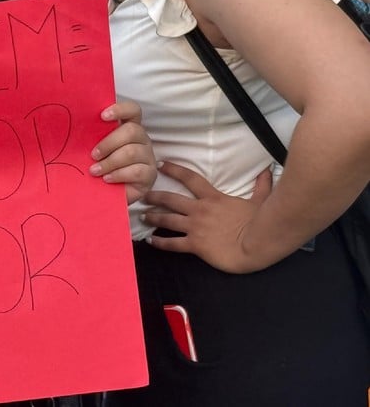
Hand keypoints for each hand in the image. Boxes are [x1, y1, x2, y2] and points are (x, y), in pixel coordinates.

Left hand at [90, 101, 156, 204]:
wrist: (106, 194)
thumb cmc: (99, 166)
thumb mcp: (95, 150)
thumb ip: (91, 137)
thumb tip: (72, 127)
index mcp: (128, 127)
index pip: (133, 110)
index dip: (120, 109)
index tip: (102, 116)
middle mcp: (142, 139)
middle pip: (132, 131)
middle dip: (108, 143)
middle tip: (93, 155)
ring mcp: (148, 156)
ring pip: (132, 152)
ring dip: (109, 162)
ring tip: (94, 171)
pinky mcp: (150, 175)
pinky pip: (136, 171)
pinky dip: (118, 175)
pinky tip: (106, 179)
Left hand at [142, 162, 272, 272]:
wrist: (258, 244)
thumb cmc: (260, 222)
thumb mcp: (261, 200)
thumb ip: (261, 186)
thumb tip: (267, 170)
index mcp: (214, 198)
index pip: (190, 178)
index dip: (174, 170)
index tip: (161, 165)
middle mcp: (200, 210)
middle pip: (171, 199)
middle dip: (155, 196)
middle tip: (143, 195)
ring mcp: (196, 227)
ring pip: (167, 220)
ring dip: (153, 217)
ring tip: (143, 216)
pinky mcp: (195, 244)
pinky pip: (173, 243)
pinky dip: (160, 242)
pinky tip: (150, 241)